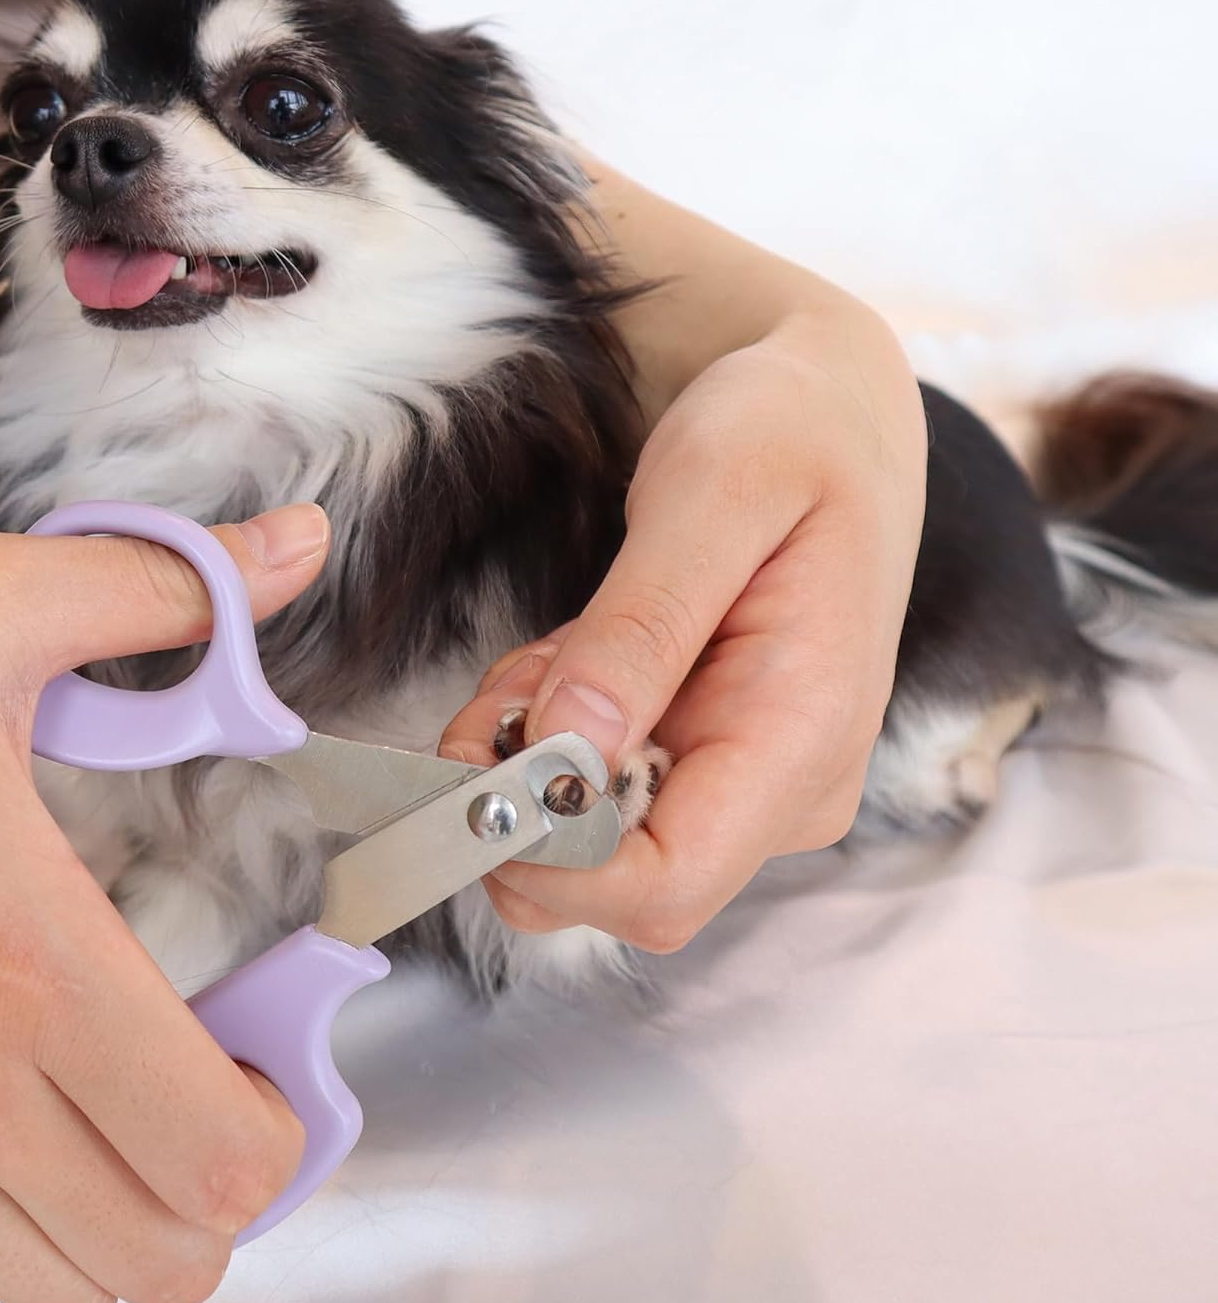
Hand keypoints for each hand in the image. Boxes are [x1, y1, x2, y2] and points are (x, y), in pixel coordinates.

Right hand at [0, 504, 328, 1302]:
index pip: (219, 1153)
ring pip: (50, 1292)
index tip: (279, 1050)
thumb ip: (166, 588)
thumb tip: (296, 544)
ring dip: (120, 1225)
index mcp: (30, 959)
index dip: (286, 1124)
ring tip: (121, 1119)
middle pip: (159, 1257)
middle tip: (217, 1087)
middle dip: (223, 1189)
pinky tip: (2, 1145)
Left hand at [442, 327, 925, 950]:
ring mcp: (745, 783)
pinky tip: (560, 659)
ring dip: (521, 765)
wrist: (827, 416)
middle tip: (486, 703)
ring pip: (585, 840)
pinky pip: (593, 794)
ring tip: (539, 652)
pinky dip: (542, 740)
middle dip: (518, 810)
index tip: (475, 778)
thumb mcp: (714, 496)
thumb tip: (566, 748)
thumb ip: (642, 625)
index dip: (549, 862)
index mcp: (804, 738)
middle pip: (613, 885)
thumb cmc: (786, 434)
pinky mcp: (707, 761)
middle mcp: (782, 791)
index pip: (666, 886)